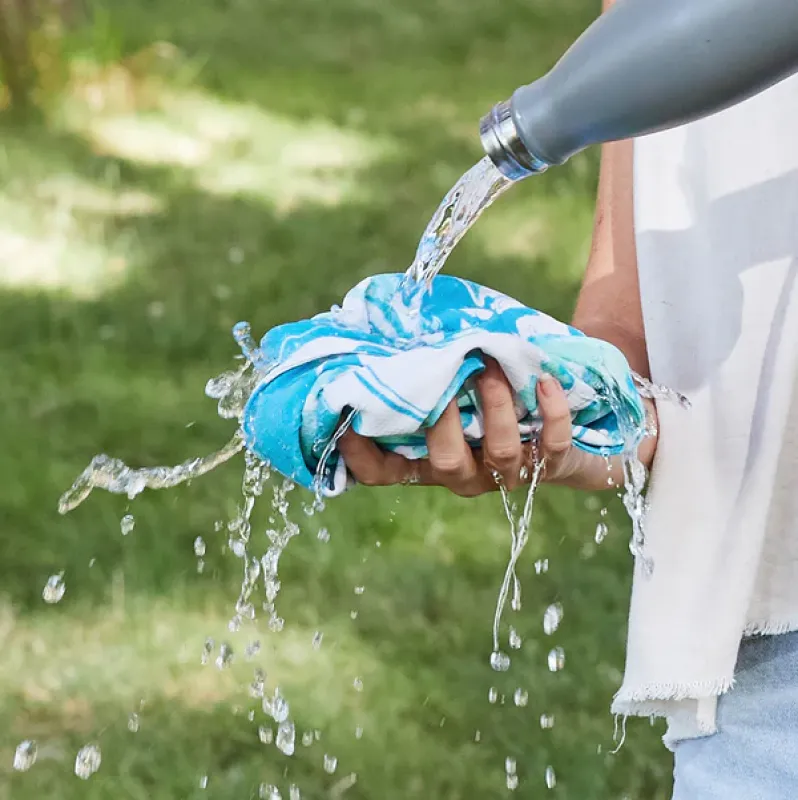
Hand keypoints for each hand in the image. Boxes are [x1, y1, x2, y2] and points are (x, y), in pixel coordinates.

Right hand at [338, 359, 656, 495]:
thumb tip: (369, 324)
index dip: (363, 457)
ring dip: (496, 404)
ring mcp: (509, 473)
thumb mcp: (447, 388)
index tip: (348, 421)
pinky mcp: (552, 463)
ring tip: (490, 363)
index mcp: (430, 461)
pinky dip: (550, 411)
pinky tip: (545, 379)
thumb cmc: (484, 396)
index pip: (385, 473)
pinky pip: (552, 444)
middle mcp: (466, 475)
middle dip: (443, 420)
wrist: (557, 423)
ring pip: (501, 452)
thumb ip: (417, 371)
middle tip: (446, 375)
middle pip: (444, 463)